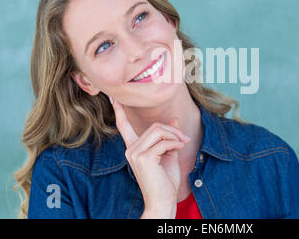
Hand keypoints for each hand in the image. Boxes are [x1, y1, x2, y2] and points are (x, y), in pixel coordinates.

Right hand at [109, 97, 189, 217]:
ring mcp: (135, 153)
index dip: (119, 110)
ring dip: (175, 135)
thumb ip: (168, 137)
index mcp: (133, 148)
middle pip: (153, 126)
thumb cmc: (165, 181)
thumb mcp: (168, 154)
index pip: (123, 125)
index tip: (114, 96)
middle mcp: (130, 149)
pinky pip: (164, 142)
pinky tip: (181, 148)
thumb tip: (173, 119)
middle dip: (172, 130)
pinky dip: (176, 143)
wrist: (163, 201)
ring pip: (158, 131)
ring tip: (183, 143)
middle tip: (184, 139)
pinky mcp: (143, 158)